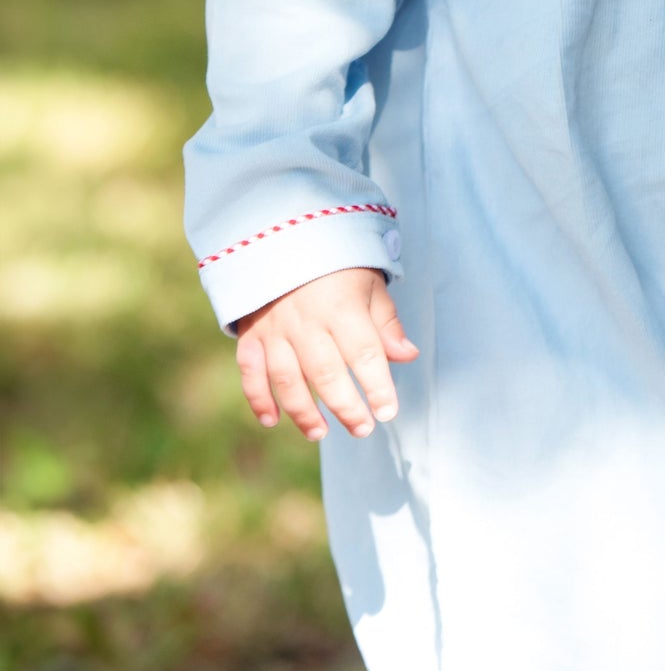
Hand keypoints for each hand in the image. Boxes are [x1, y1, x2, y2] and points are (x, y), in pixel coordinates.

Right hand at [234, 266, 419, 442]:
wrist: (286, 237)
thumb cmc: (338, 266)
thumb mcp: (369, 284)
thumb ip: (385, 323)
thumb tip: (407, 356)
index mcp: (342, 307)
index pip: (365, 354)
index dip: (377, 386)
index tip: (388, 412)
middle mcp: (307, 321)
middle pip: (326, 374)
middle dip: (346, 407)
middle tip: (363, 429)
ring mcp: (276, 329)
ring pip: (287, 379)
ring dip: (303, 412)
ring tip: (320, 433)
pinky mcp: (252, 333)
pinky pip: (250, 371)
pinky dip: (258, 398)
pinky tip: (272, 421)